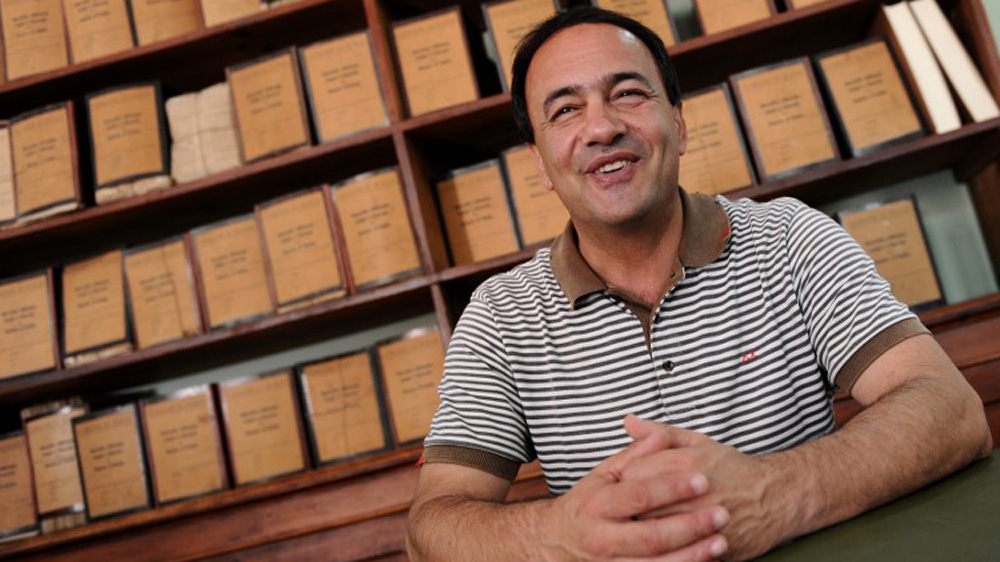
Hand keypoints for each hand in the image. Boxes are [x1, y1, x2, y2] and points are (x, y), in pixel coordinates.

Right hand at [544, 425, 729, 560]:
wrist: (556, 542)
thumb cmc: (587, 504)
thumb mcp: (603, 475)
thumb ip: (634, 456)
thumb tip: (659, 434)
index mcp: (597, 504)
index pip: (638, 495)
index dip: (671, 488)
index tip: (702, 479)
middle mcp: (602, 537)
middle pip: (651, 535)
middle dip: (689, 526)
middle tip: (722, 513)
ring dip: (692, 555)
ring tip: (721, 541)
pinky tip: (705, 561)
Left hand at [619, 415, 786, 560]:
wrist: (777, 496)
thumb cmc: (732, 468)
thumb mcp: (697, 442)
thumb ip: (659, 433)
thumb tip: (628, 421)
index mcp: (687, 463)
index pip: (634, 473)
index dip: (623, 481)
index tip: (622, 486)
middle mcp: (696, 491)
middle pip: (641, 504)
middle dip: (629, 508)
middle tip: (623, 511)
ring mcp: (706, 520)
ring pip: (657, 530)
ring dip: (644, 529)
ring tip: (639, 527)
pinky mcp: (715, 544)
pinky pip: (681, 550)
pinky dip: (667, 548)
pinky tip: (662, 544)